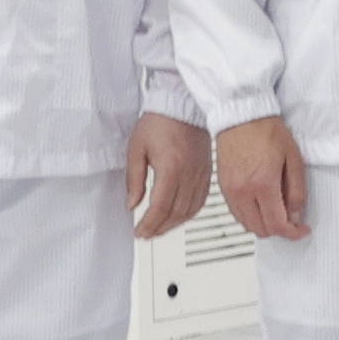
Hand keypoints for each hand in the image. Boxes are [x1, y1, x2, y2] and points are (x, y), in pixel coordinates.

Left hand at [129, 114, 212, 242]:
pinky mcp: (207, 172)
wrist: (182, 105)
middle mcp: (190, 173)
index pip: (160, 207)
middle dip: (159, 228)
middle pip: (176, 213)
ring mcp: (201, 174)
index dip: (149, 224)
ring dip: (174, 224)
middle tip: (146, 234)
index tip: (139, 231)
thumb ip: (134, 179)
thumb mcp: (136, 148)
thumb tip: (132, 203)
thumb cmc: (160, 121)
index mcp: (171, 167)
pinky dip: (189, 213)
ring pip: (190, 210)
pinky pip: (201, 200)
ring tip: (160, 229)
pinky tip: (179, 216)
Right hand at [215, 115, 307, 241]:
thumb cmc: (266, 131)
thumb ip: (296, 191)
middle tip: (291, 220)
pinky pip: (236, 215)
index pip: (277, 224)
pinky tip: (261, 206)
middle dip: (279, 230)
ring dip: (264, 224)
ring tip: (277, 211)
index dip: (293, 233)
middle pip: (261, 230)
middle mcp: (242, 191)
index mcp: (263, 184)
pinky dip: (250, 217)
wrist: (242, 116)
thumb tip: (295, 214)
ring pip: (247, 226)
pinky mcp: (223, 189)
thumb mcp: (293, 159)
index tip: (301, 230)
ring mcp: (230, 191)